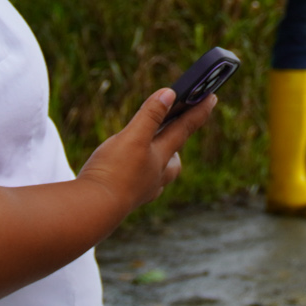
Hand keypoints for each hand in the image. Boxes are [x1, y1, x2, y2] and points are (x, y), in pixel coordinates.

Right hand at [78, 86, 217, 216]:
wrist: (92, 211)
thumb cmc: (113, 173)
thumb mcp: (133, 138)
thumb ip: (151, 116)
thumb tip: (170, 94)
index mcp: (160, 158)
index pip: (184, 129)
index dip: (198, 112)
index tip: (213, 97)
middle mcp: (154, 176)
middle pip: (174, 160)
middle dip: (178, 145)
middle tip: (179, 130)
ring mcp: (140, 191)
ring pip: (157, 177)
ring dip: (159, 164)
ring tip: (151, 154)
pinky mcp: (123, 200)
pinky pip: (138, 188)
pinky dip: (138, 179)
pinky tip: (128, 176)